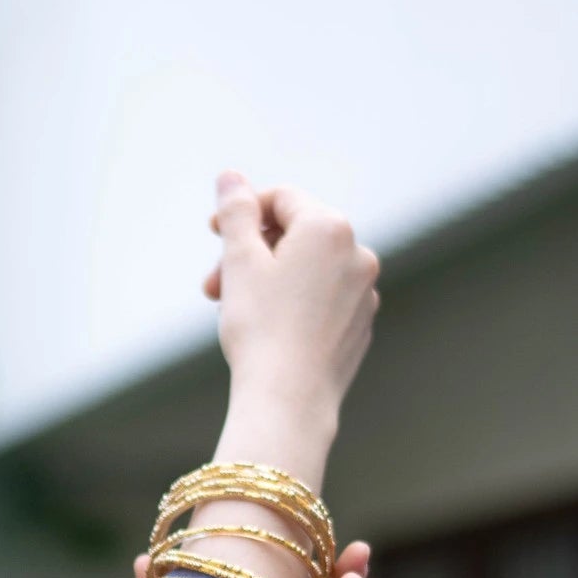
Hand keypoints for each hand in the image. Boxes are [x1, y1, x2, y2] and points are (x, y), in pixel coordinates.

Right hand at [207, 173, 379, 430]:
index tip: (212, 233)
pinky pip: (323, 302)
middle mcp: (358, 253)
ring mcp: (365, 293)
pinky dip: (295, 306)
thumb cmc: (260, 329)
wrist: (289, 400)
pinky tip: (268, 332)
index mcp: (329, 227)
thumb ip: (236, 212)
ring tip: (235, 310)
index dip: (241, 211)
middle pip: (296, 236)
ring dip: (269, 281)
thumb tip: (230, 177)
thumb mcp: (239, 261)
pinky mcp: (361, 326)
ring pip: (309, 271)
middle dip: (251, 253)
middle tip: (212, 285)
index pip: (281, 199)